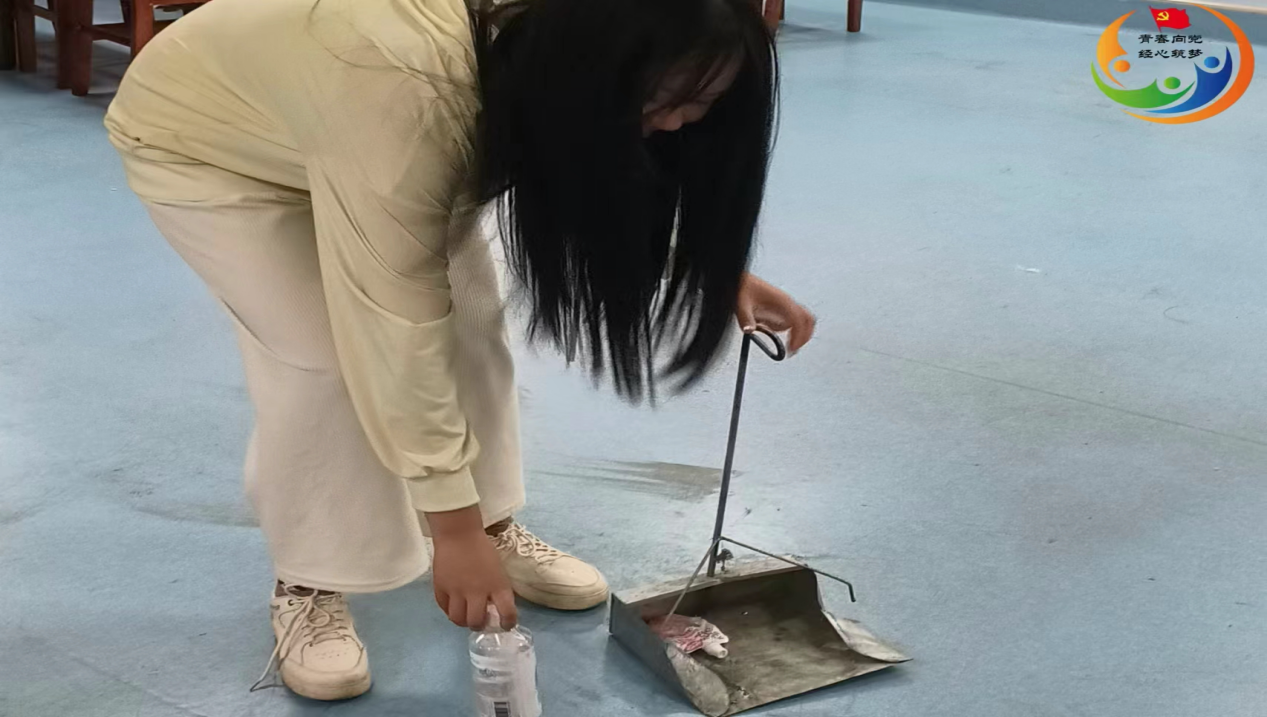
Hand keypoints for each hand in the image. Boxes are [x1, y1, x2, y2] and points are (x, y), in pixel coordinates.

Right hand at [426, 506, 517, 629]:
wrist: (459, 534)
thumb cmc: (483, 549)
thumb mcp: (498, 569)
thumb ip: (497, 589)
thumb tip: (495, 607)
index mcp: (497, 586)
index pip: (506, 613)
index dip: (508, 623)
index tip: (506, 624)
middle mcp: (477, 592)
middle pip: (476, 622)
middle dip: (480, 625)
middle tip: (480, 621)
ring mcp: (457, 591)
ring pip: (458, 620)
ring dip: (463, 621)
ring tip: (466, 616)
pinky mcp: (441, 588)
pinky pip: (444, 608)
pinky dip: (449, 611)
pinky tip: (454, 606)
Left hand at [735, 273, 815, 353]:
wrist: (742, 282)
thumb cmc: (744, 289)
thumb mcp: (742, 305)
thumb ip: (746, 318)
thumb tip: (749, 330)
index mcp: (782, 302)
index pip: (799, 320)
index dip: (798, 336)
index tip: (791, 349)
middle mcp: (787, 304)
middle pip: (808, 320)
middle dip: (804, 336)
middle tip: (793, 350)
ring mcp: (786, 306)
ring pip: (804, 321)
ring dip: (800, 334)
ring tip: (788, 346)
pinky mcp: (782, 309)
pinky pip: (793, 321)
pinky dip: (791, 331)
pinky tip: (774, 334)